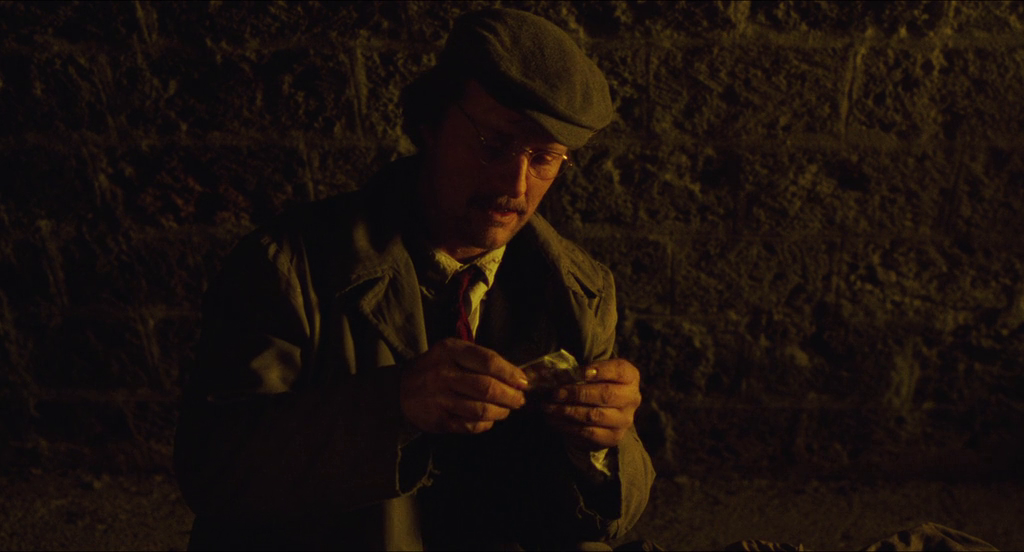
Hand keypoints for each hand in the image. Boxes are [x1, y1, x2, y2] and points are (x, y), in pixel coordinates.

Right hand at [400, 338, 529, 433]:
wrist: (399, 391)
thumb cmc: (435, 368)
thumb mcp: (452, 352)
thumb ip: (480, 359)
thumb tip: (516, 375)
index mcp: (450, 351)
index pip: (488, 361)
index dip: (510, 373)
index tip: (523, 382)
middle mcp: (444, 373)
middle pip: (488, 388)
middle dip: (510, 396)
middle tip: (519, 400)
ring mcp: (440, 398)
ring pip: (481, 410)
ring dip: (501, 412)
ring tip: (506, 410)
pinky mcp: (438, 420)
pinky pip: (470, 426)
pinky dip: (485, 424)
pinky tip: (489, 420)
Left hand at [543, 358, 640, 450]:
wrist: (605, 413)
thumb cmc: (595, 385)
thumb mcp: (593, 373)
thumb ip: (579, 371)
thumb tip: (555, 375)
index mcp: (630, 377)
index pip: (619, 370)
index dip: (601, 370)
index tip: (580, 372)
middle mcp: (632, 398)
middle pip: (605, 394)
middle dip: (577, 393)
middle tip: (556, 393)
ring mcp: (624, 420)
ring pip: (594, 415)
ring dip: (567, 411)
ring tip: (548, 407)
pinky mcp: (613, 437)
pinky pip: (588, 433)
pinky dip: (567, 426)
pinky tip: (554, 420)